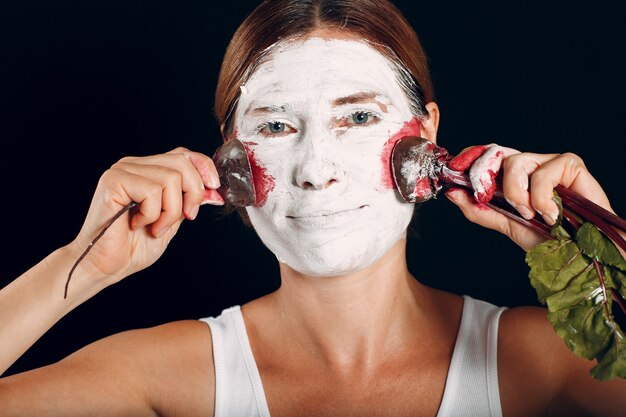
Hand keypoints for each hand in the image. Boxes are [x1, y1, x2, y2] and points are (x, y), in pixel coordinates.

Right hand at [69, 147, 223, 288]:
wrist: (106, 266)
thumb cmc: (134, 247)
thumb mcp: (172, 220)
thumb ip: (188, 200)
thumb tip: (212, 189)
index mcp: (148, 170)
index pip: (184, 155)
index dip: (204, 168)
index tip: (214, 189)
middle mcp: (134, 165)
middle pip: (182, 163)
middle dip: (192, 194)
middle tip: (185, 217)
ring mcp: (122, 170)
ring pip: (170, 179)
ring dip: (170, 211)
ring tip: (154, 227)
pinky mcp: (113, 181)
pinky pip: (151, 190)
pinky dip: (152, 214)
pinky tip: (138, 224)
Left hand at [444, 144, 613, 250]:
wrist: (582, 253)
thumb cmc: (550, 238)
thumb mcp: (507, 224)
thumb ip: (480, 209)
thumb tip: (453, 193)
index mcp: (514, 177)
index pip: (488, 155)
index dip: (470, 157)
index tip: (453, 169)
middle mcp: (530, 166)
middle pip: (497, 152)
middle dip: (483, 172)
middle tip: (484, 195)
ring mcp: (549, 163)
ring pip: (516, 162)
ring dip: (516, 193)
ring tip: (530, 214)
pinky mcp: (570, 164)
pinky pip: (543, 172)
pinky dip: (540, 197)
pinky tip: (550, 214)